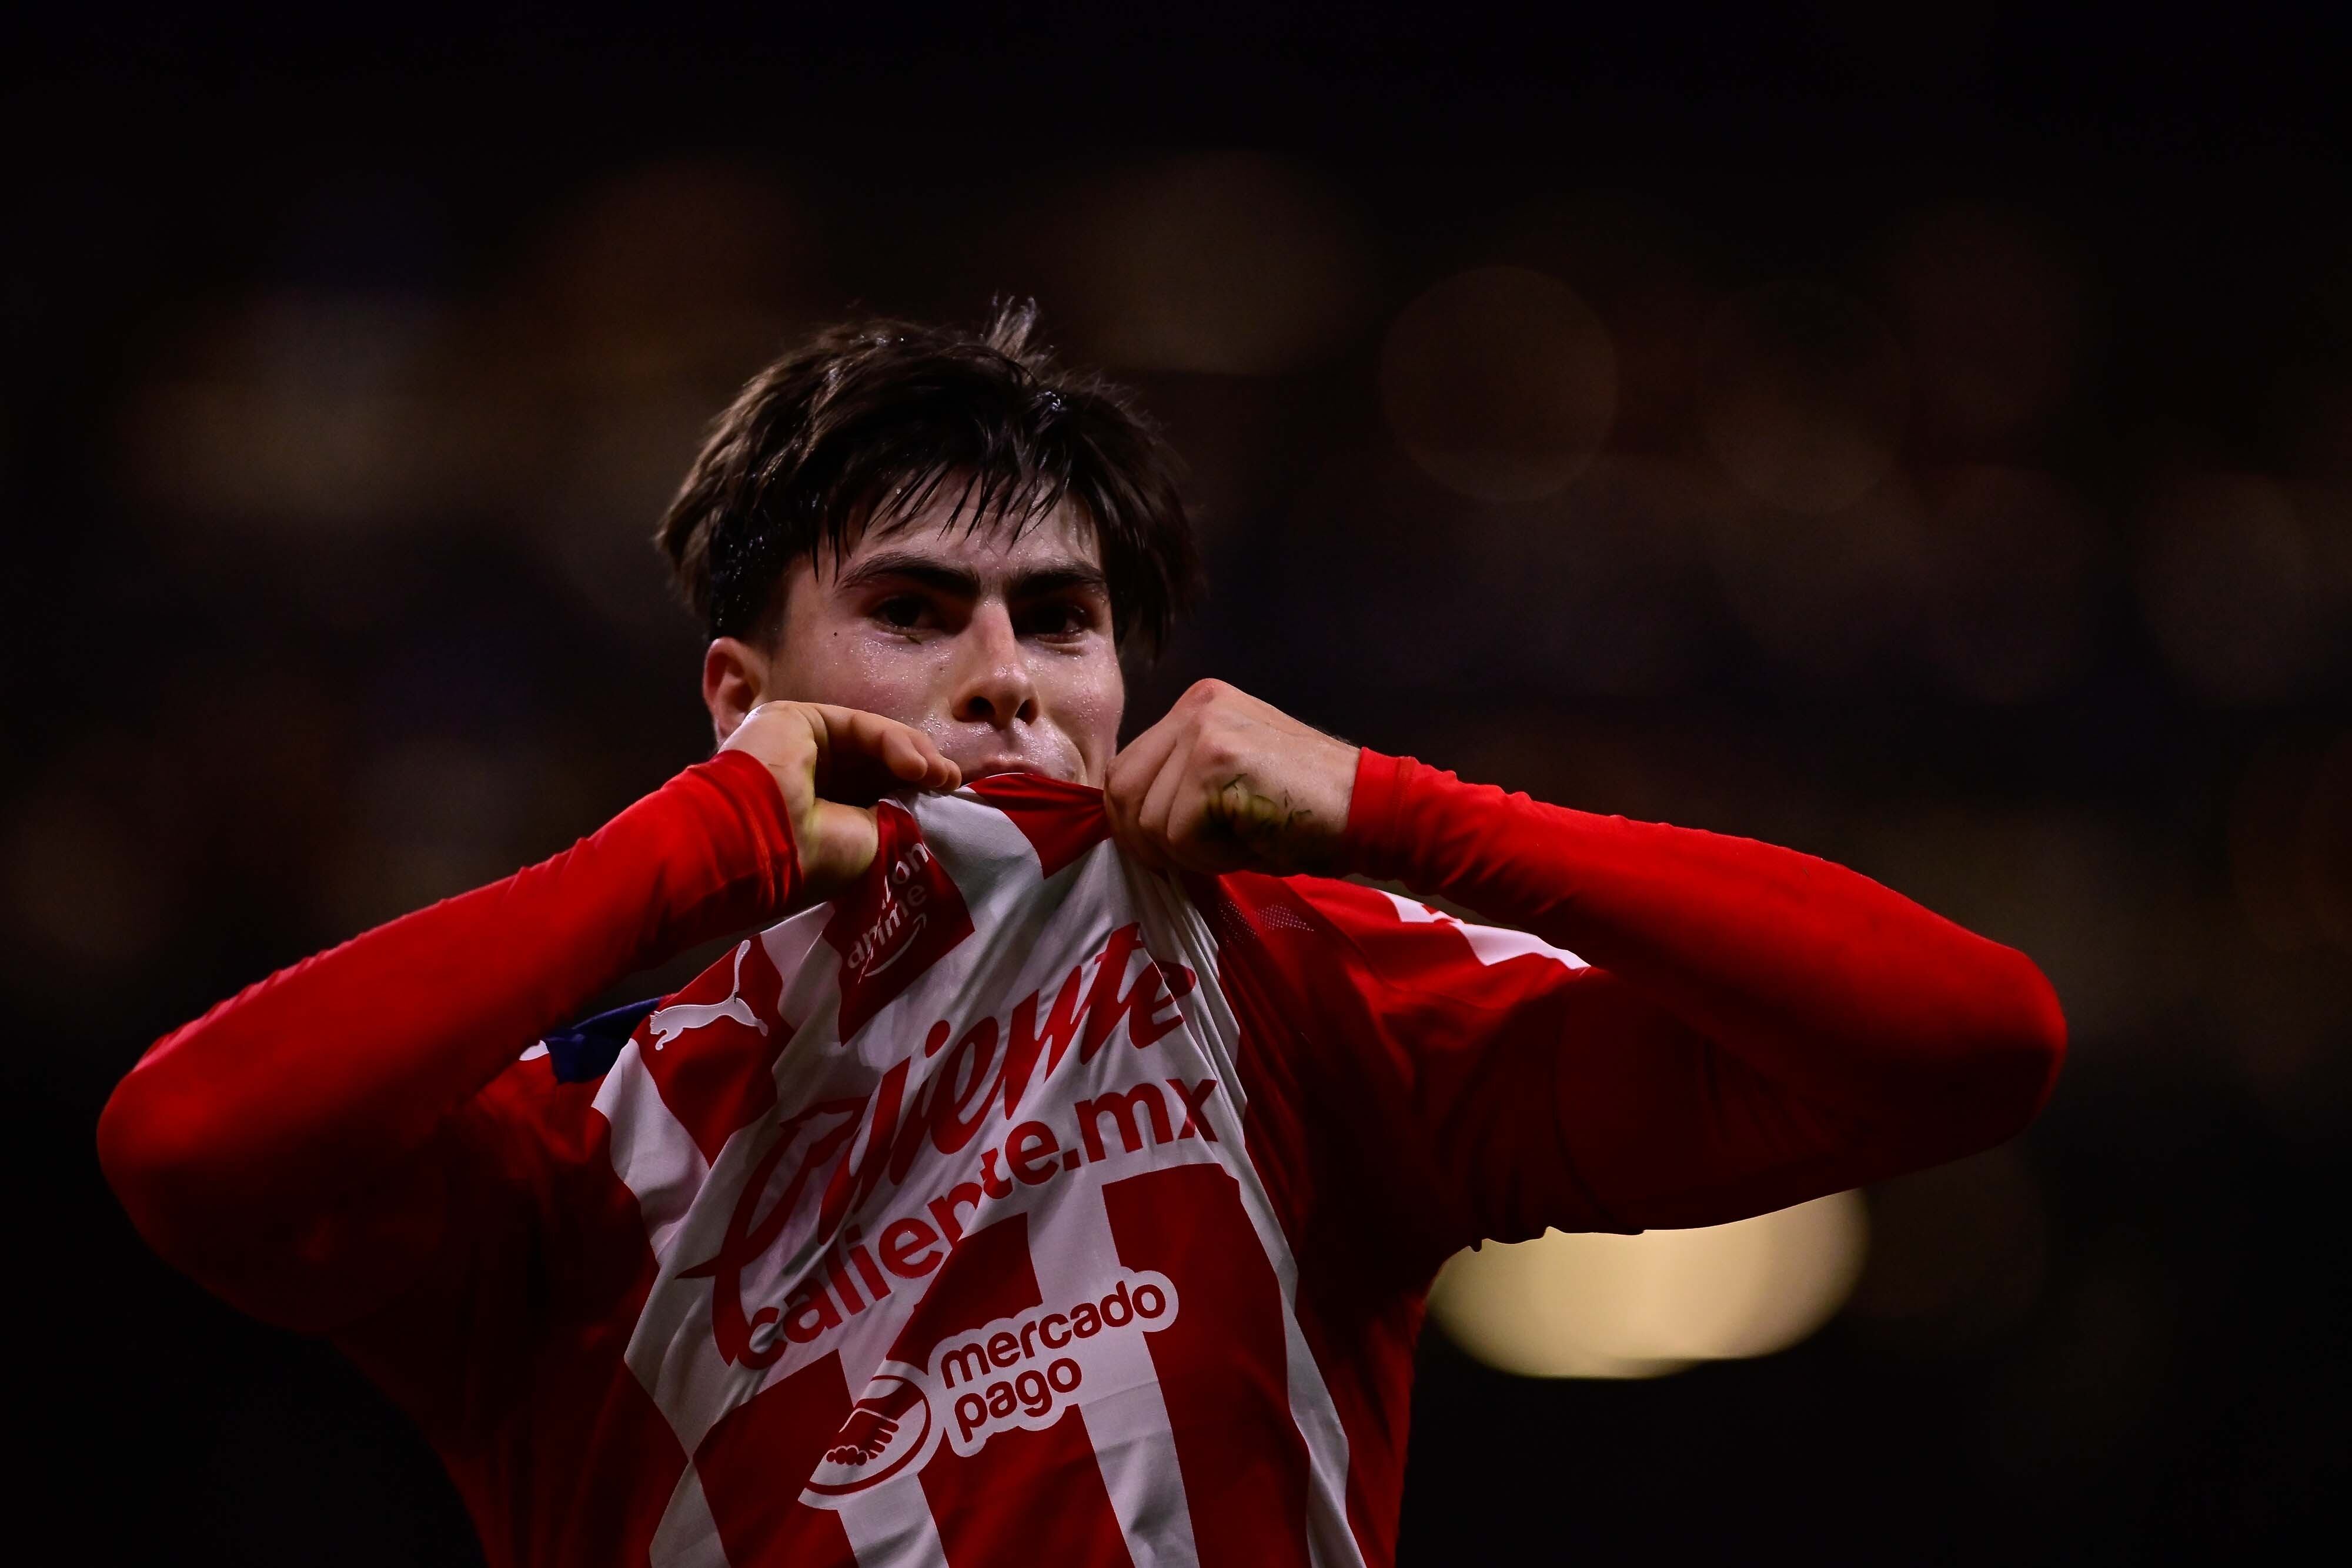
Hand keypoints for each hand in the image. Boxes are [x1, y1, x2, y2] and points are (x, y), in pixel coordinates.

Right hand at [719, 702, 959, 899]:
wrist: (752, 849)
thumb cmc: (807, 863)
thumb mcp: (866, 845)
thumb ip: (894, 820)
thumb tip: (928, 805)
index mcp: (817, 815)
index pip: (874, 793)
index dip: (914, 792)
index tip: (950, 802)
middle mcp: (805, 778)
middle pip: (875, 762)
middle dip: (921, 770)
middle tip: (951, 784)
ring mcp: (798, 746)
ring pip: (870, 741)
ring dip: (914, 755)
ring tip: (941, 777)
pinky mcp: (794, 719)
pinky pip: (856, 725)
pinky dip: (893, 741)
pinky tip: (917, 765)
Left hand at [1105, 680, 1358, 876]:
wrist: (1370, 809)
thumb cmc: (1304, 813)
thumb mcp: (1227, 787)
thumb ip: (1178, 789)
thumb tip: (1129, 829)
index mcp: (1196, 707)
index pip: (1125, 770)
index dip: (1135, 823)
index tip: (1167, 852)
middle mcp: (1194, 707)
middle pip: (1122, 791)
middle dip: (1150, 843)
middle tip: (1199, 858)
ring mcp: (1203, 729)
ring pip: (1148, 820)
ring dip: (1190, 853)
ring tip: (1240, 843)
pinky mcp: (1214, 760)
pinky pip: (1178, 835)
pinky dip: (1211, 858)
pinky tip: (1252, 843)